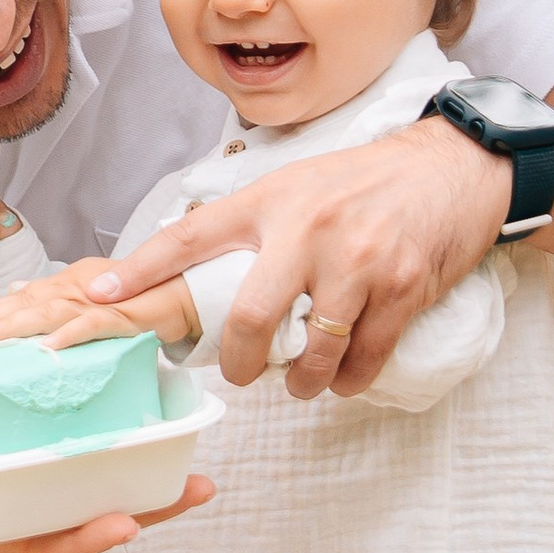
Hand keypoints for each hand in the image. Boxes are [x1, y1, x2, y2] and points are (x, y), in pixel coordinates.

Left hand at [0, 260, 190, 351]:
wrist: (187, 294)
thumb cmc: (140, 296)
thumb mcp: (91, 292)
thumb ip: (54, 293)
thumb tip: (16, 290)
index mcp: (72, 280)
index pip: (27, 293)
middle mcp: (81, 285)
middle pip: (32, 300)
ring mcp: (102, 299)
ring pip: (53, 310)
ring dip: (20, 324)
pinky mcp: (125, 316)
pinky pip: (93, 325)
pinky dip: (70, 335)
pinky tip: (47, 347)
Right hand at [0, 469, 210, 552]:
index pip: (34, 545)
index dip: (80, 539)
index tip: (127, 526)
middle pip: (78, 521)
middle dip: (143, 509)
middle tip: (201, 488)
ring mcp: (2, 505)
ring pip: (75, 495)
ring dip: (129, 476)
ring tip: (186, 457)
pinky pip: (51, 471)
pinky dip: (86, 452)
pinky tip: (116, 425)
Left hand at [88, 119, 509, 398]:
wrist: (453, 169)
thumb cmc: (366, 180)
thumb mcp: (297, 183)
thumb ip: (252, 221)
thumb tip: (195, 261)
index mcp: (271, 202)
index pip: (192, 236)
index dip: (143, 268)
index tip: (100, 294)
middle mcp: (309, 231)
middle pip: (252, 316)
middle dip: (239, 362)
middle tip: (239, 374)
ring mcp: (358, 263)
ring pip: (312, 350)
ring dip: (300, 381)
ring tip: (297, 383)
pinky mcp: (401, 290)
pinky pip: (364, 358)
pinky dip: (349, 380)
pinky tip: (343, 377)